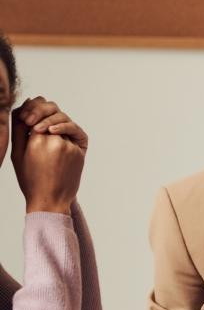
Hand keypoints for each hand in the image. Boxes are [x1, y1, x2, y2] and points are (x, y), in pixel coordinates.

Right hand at [10, 97, 87, 214]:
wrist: (50, 200)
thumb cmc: (30, 179)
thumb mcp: (17, 154)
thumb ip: (19, 131)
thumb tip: (22, 110)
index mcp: (38, 141)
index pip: (36, 110)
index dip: (31, 108)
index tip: (25, 116)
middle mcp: (57, 141)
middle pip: (53, 110)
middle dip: (43, 108)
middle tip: (35, 117)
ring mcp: (70, 145)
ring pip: (64, 120)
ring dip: (54, 119)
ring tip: (42, 127)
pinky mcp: (80, 151)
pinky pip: (73, 133)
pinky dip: (64, 129)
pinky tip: (55, 134)